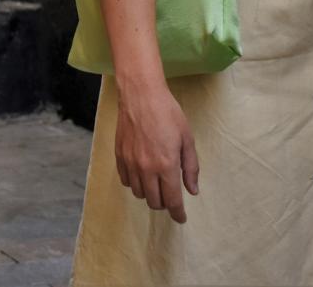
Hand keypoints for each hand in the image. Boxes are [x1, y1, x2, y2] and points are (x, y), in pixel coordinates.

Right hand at [114, 80, 199, 223]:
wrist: (140, 95)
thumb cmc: (168, 113)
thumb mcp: (187, 139)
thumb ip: (190, 167)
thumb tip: (192, 190)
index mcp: (166, 165)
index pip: (172, 200)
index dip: (178, 213)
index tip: (181, 218)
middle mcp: (146, 168)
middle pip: (154, 201)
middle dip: (165, 204)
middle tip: (171, 196)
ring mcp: (130, 163)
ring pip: (139, 193)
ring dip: (150, 194)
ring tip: (157, 184)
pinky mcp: (119, 156)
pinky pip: (126, 181)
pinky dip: (135, 183)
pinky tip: (142, 175)